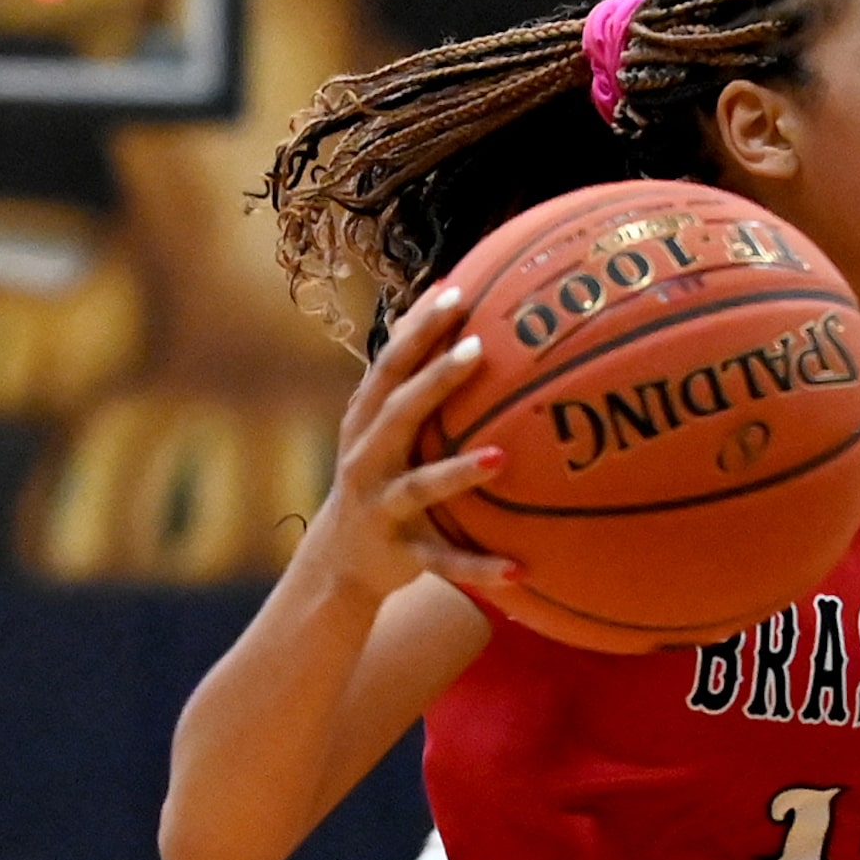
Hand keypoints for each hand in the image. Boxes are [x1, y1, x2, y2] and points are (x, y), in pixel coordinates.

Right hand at [297, 285, 514, 602]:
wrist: (340, 560)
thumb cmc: (377, 476)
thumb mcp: (380, 427)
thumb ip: (407, 378)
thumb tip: (442, 303)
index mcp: (367, 421)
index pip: (391, 364)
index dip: (419, 328)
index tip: (455, 291)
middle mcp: (368, 458)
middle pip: (400, 411)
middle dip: (436, 379)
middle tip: (478, 349)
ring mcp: (381, 506)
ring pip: (420, 487)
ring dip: (458, 473)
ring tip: (501, 458)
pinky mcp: (400, 552)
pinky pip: (444, 560)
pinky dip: (479, 567)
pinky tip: (520, 568)